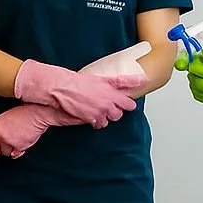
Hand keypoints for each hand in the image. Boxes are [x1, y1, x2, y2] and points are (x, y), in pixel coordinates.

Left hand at [0, 104, 79, 158]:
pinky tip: (21, 141)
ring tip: (16, 138)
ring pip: (4, 153)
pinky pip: (14, 155)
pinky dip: (18, 151)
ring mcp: (9, 141)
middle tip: (5, 141)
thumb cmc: (24, 114)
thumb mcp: (5, 117)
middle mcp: (0, 133)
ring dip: (9, 149)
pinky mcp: (18, 147)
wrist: (37, 114)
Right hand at [14, 60, 139, 128]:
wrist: (63, 88)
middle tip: (108, 105)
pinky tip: (93, 115)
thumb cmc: (79, 82)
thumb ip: (121, 81)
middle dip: (116, 110)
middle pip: (120, 113)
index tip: (127, 102)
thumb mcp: (102, 78)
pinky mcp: (91, 118)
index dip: (127, 103)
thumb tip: (139, 80)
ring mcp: (100, 111)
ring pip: (111, 119)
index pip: (129, 102)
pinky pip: (100, 124)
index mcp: (112, 91)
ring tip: (99, 109)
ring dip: (107, 116)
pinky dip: (97, 121)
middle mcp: (108, 102)